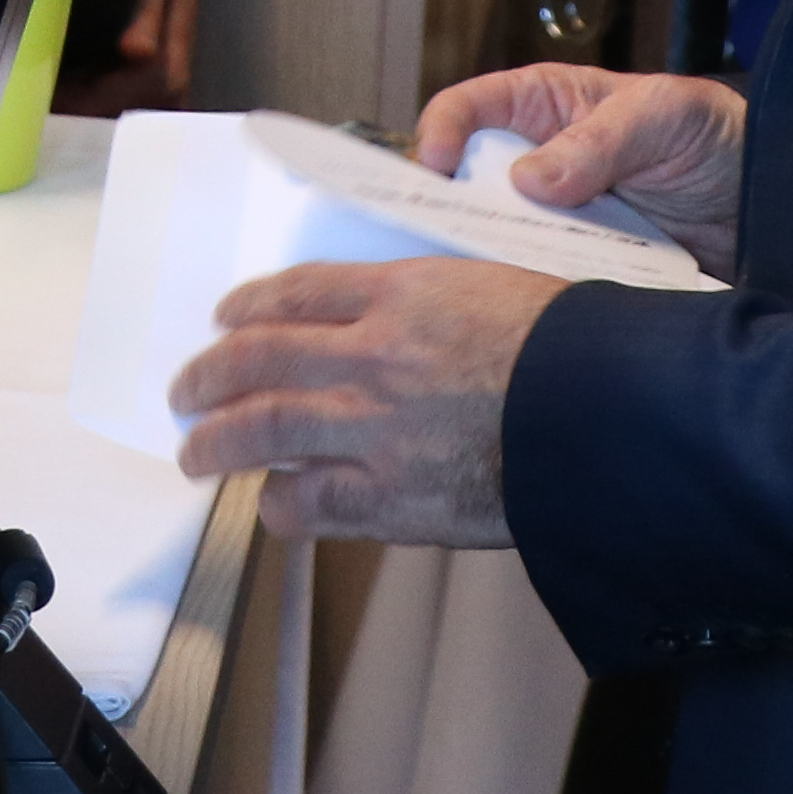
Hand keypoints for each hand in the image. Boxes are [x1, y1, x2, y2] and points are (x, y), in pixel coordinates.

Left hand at [167, 255, 560, 547]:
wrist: (604, 415)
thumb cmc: (568, 349)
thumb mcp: (491, 290)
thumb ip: (428, 306)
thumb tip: (390, 326)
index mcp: (401, 293)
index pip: (299, 291)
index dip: (253, 305)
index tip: (230, 317)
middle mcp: (371, 356)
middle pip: (258, 358)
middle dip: (210, 376)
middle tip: (188, 388)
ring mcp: (373, 428)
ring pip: (263, 430)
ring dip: (217, 441)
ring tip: (196, 452)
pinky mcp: (390, 496)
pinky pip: (309, 503)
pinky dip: (281, 503)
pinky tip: (272, 503)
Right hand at [417, 62, 751, 276]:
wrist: (767, 206)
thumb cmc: (713, 136)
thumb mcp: (663, 117)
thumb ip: (600, 139)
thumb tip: (529, 178)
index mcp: (545, 107)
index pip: (470, 108)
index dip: (441, 130)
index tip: (435, 165)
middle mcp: (539, 163)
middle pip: (468, 184)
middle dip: (449, 208)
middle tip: (439, 239)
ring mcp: (558, 219)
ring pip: (499, 239)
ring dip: (491, 258)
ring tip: (483, 282)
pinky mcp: (580, 265)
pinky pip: (541, 278)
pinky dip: (533, 290)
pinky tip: (532, 305)